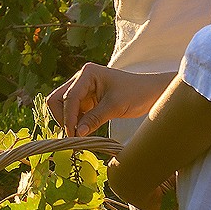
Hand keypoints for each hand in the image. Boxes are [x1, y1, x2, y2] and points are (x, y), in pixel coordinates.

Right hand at [46, 63, 171, 136]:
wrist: (152, 93)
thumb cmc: (137, 93)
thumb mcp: (115, 106)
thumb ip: (94, 119)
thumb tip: (76, 134)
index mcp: (87, 73)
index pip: (69, 97)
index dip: (68, 117)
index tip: (73, 135)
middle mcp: (81, 79)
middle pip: (58, 99)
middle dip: (63, 117)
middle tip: (72, 135)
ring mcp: (84, 89)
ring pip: (64, 107)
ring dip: (69, 121)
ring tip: (79, 135)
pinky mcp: (88, 100)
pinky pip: (74, 112)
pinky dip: (76, 122)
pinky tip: (84, 131)